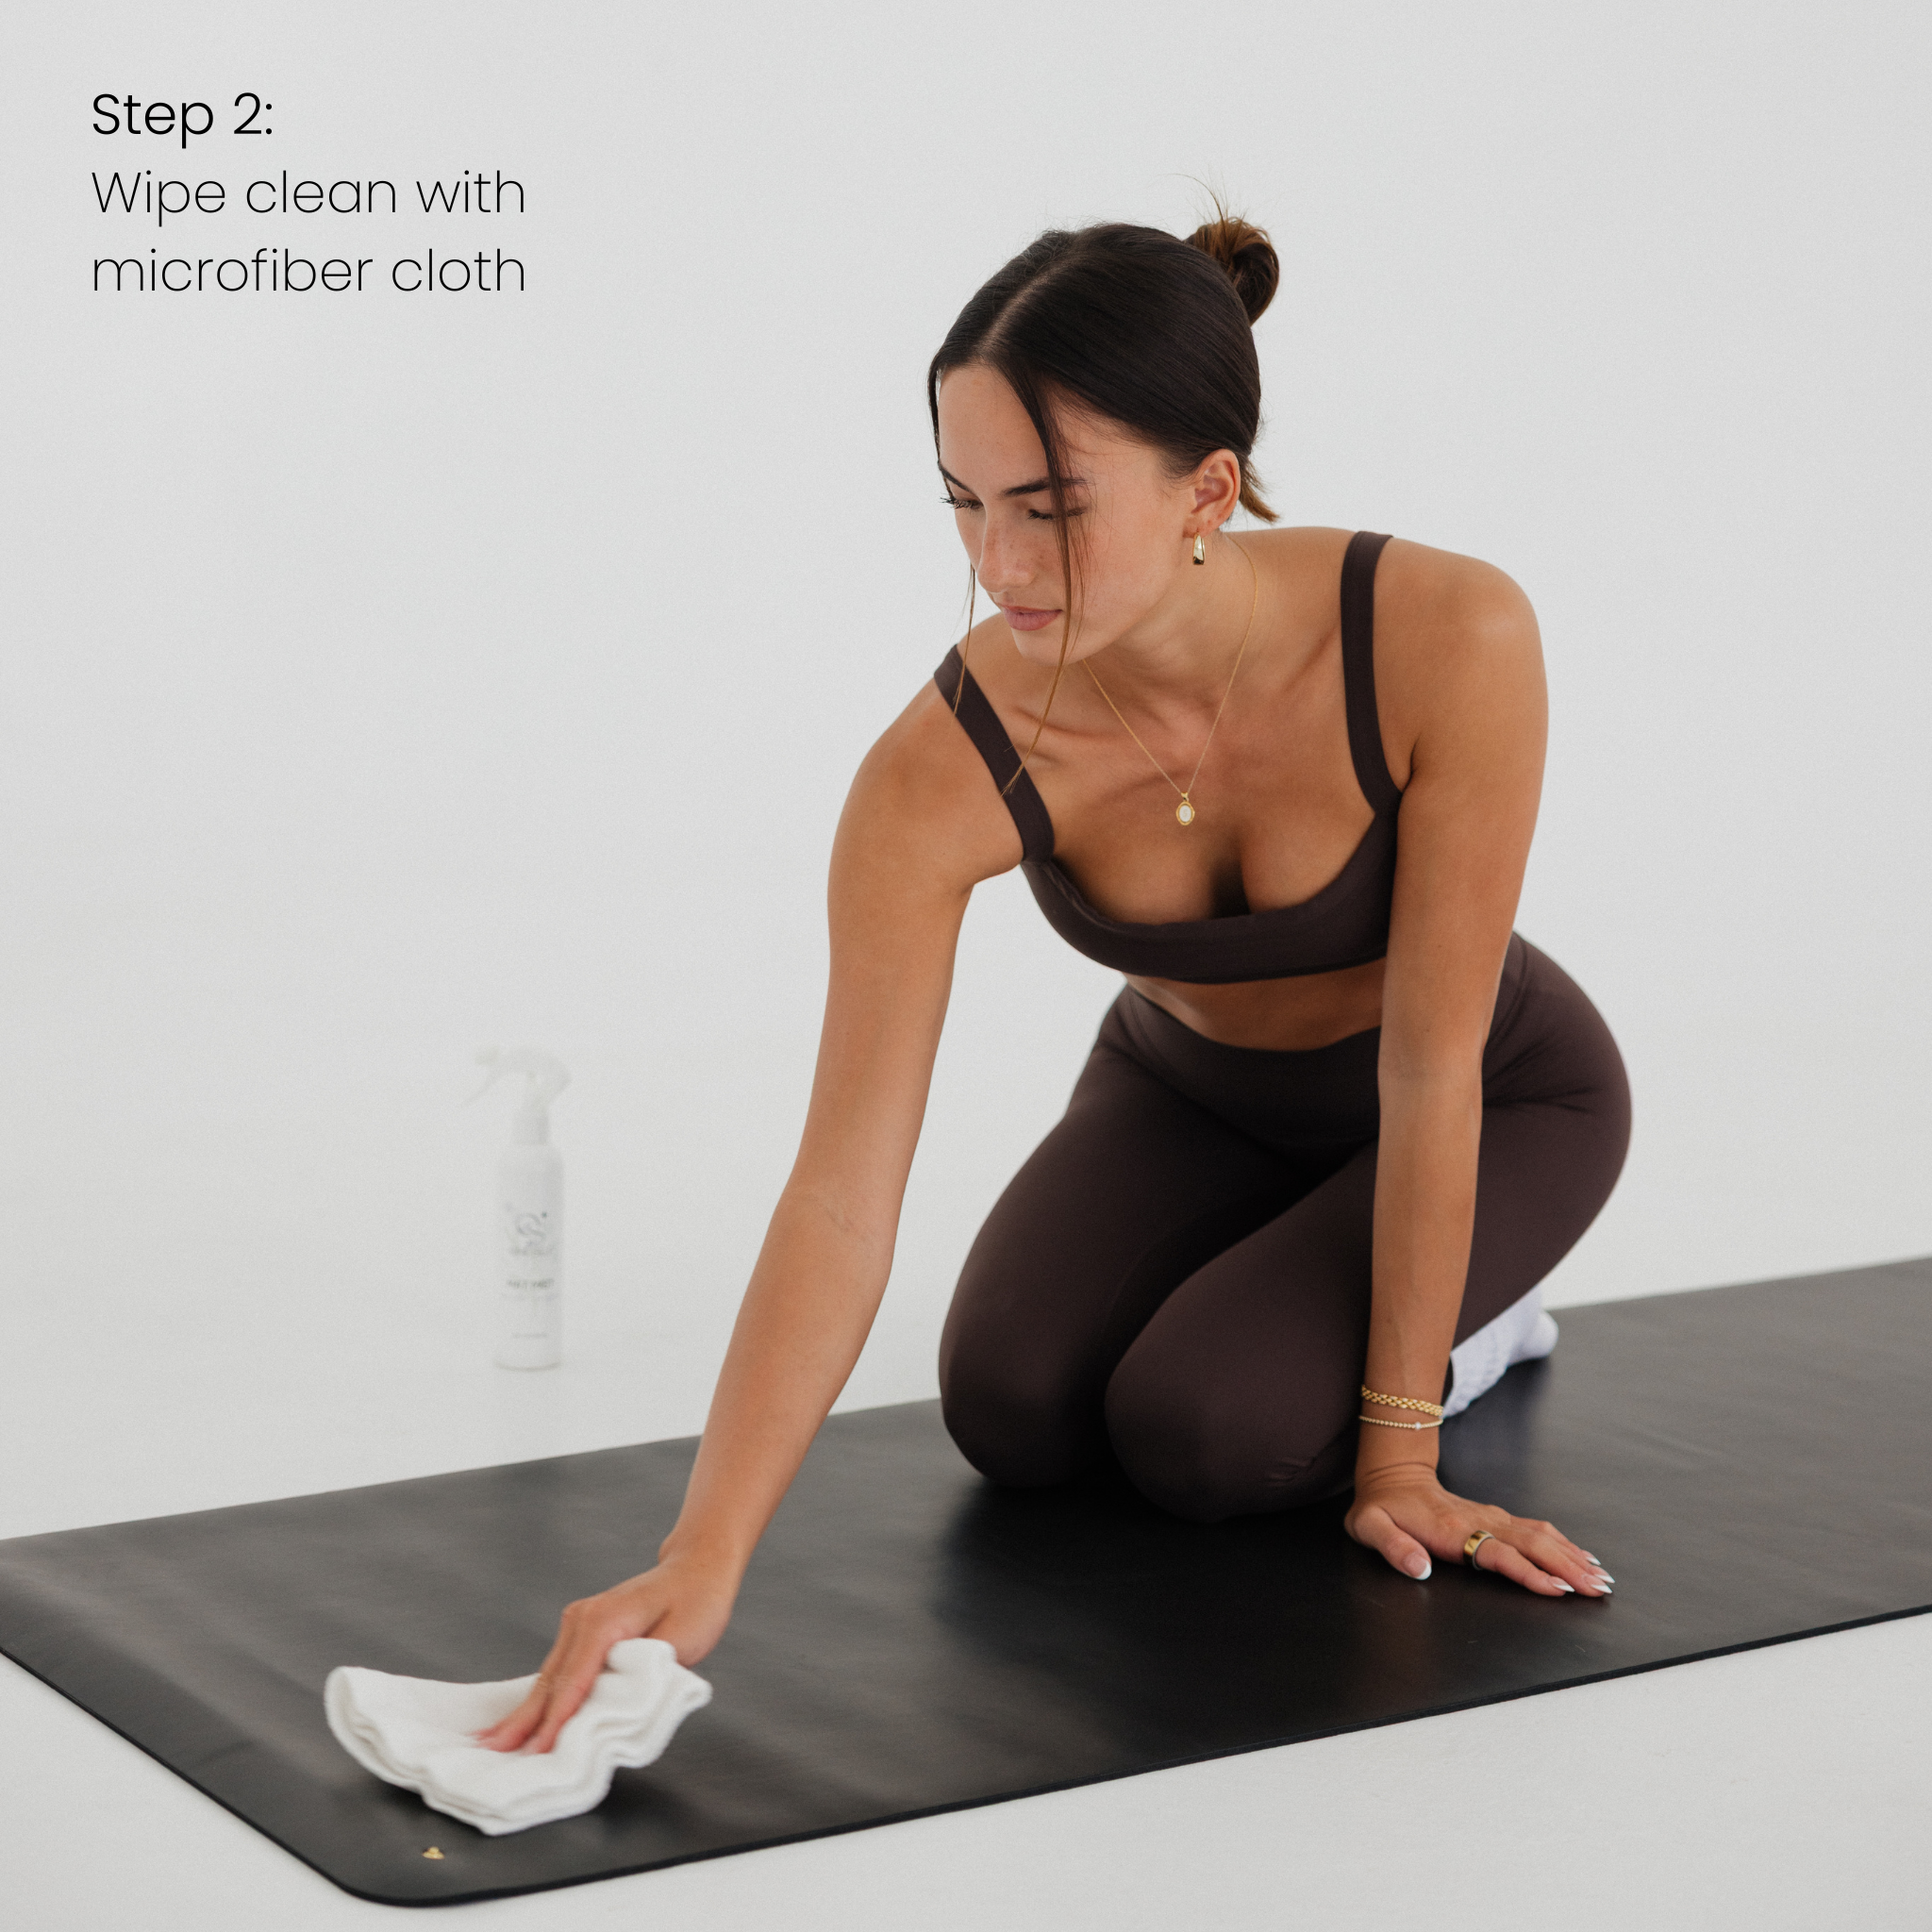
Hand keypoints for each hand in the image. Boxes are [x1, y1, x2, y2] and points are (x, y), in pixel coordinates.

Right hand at [475, 1550, 738, 1754]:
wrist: (697, 1567)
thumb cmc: (697, 1602)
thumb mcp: (681, 1640)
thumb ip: (645, 1675)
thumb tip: (613, 1709)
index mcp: (605, 1621)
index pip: (574, 1681)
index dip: (555, 1720)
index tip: (536, 1752)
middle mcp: (583, 1618)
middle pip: (551, 1679)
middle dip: (523, 1719)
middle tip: (491, 1751)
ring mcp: (579, 1621)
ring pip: (550, 1675)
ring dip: (527, 1710)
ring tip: (494, 1742)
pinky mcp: (582, 1629)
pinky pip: (559, 1669)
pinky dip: (542, 1696)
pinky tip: (522, 1717)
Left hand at [1345, 1462, 1611, 1596]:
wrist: (1392, 1475)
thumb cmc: (1381, 1507)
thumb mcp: (1370, 1527)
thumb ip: (1393, 1548)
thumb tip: (1420, 1570)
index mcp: (1452, 1530)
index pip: (1498, 1554)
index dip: (1528, 1573)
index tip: (1558, 1589)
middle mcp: (1479, 1521)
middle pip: (1531, 1545)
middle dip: (1567, 1568)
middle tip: (1597, 1590)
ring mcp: (1491, 1517)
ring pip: (1539, 1536)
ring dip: (1571, 1557)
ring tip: (1600, 1579)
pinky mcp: (1496, 1517)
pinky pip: (1535, 1531)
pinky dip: (1563, 1545)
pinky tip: (1581, 1558)